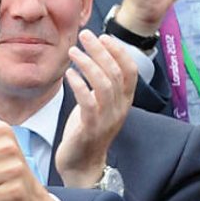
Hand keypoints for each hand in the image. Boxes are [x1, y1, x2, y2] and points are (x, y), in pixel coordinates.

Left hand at [55, 30, 137, 187]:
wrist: (82, 165)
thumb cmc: (87, 131)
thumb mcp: (99, 104)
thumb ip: (100, 84)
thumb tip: (93, 56)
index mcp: (124, 102)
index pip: (131, 71)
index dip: (119, 51)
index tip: (104, 36)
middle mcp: (120, 109)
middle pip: (116, 73)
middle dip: (100, 50)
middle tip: (85, 35)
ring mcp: (107, 119)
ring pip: (104, 84)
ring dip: (88, 64)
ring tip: (73, 52)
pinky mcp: (91, 128)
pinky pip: (89, 102)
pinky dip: (79, 84)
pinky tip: (69, 74)